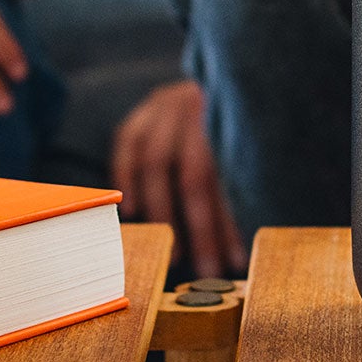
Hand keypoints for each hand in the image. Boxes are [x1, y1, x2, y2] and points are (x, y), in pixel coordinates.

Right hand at [114, 80, 246, 278]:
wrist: (198, 93)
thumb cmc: (220, 138)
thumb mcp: (231, 162)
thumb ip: (229, 204)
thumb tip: (236, 259)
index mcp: (228, 122)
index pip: (225, 182)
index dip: (225, 226)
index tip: (230, 264)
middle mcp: (197, 111)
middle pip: (193, 174)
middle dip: (195, 226)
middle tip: (198, 267)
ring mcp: (164, 109)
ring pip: (156, 163)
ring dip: (160, 211)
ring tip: (168, 250)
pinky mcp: (137, 115)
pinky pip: (126, 146)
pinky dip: (126, 179)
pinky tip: (132, 211)